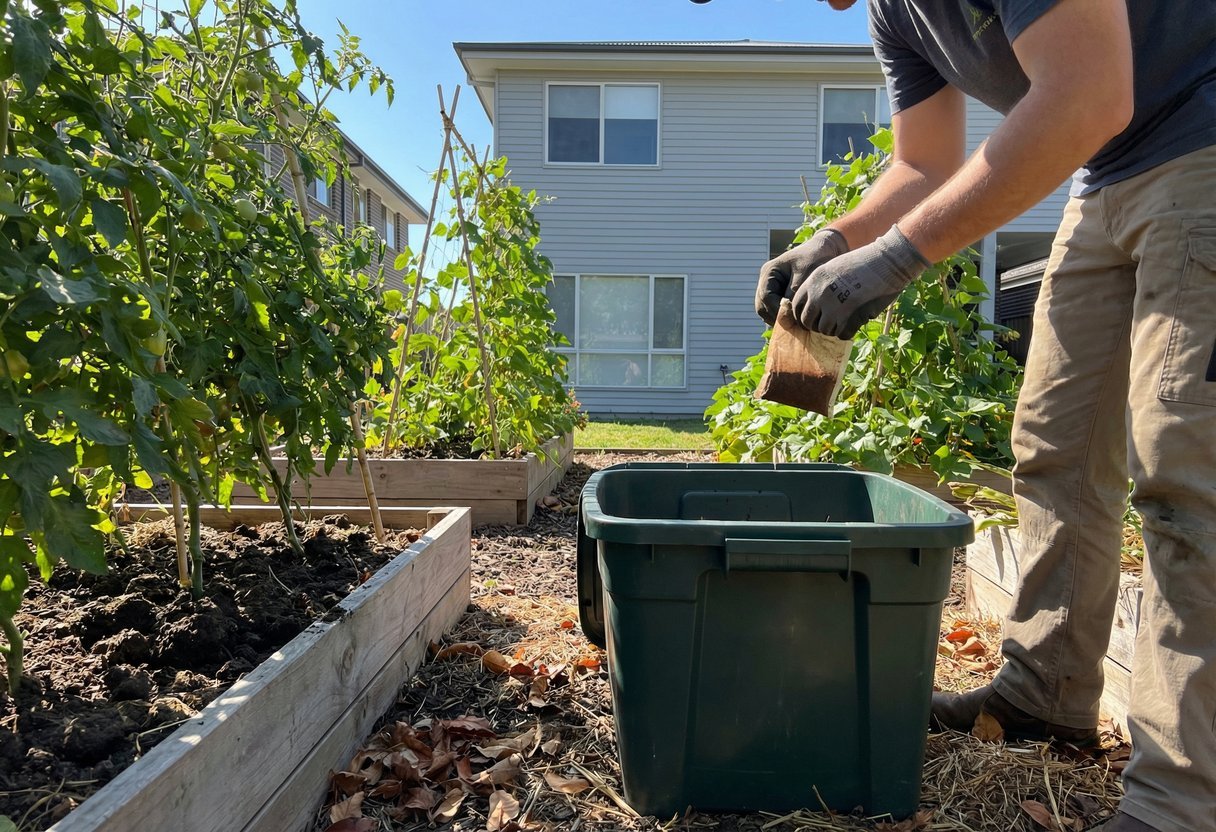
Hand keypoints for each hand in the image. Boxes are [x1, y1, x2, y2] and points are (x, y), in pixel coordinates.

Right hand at [755, 228, 848, 324]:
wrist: (824, 250)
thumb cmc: (816, 258)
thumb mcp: (806, 275)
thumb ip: (794, 294)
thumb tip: (787, 315)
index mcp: (769, 272)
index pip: (766, 297)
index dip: (778, 311)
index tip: (794, 318)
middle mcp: (766, 281)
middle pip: (762, 307)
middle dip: (777, 318)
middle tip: (794, 326)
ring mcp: (771, 289)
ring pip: (767, 311)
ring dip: (780, 320)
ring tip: (796, 325)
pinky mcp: (779, 295)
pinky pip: (776, 311)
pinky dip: (785, 318)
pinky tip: (798, 321)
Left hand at [791, 225, 929, 338]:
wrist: (889, 260)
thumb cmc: (865, 263)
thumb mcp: (835, 268)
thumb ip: (821, 285)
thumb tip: (814, 308)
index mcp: (814, 280)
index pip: (796, 306)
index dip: (804, 314)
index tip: (814, 317)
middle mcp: (819, 293)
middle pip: (807, 321)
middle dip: (817, 325)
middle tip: (830, 322)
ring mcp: (833, 306)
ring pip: (824, 330)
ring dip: (833, 329)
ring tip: (845, 321)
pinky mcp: (849, 316)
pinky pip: (841, 334)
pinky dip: (847, 332)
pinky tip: (854, 324)